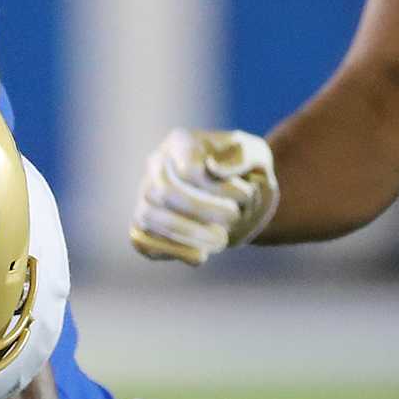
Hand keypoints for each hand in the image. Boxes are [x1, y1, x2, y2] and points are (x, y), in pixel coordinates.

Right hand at [132, 127, 276, 264]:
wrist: (235, 201)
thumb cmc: (245, 175)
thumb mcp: (257, 156)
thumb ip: (243, 155)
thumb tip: (212, 170)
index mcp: (180, 141)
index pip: (189, 167)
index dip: (218, 188)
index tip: (246, 195)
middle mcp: (155, 166)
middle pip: (164, 191)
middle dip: (202, 211)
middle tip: (235, 220)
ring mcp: (143, 196)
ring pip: (148, 216)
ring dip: (187, 233)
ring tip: (221, 242)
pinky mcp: (141, 226)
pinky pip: (142, 241)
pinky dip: (172, 251)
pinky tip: (201, 256)